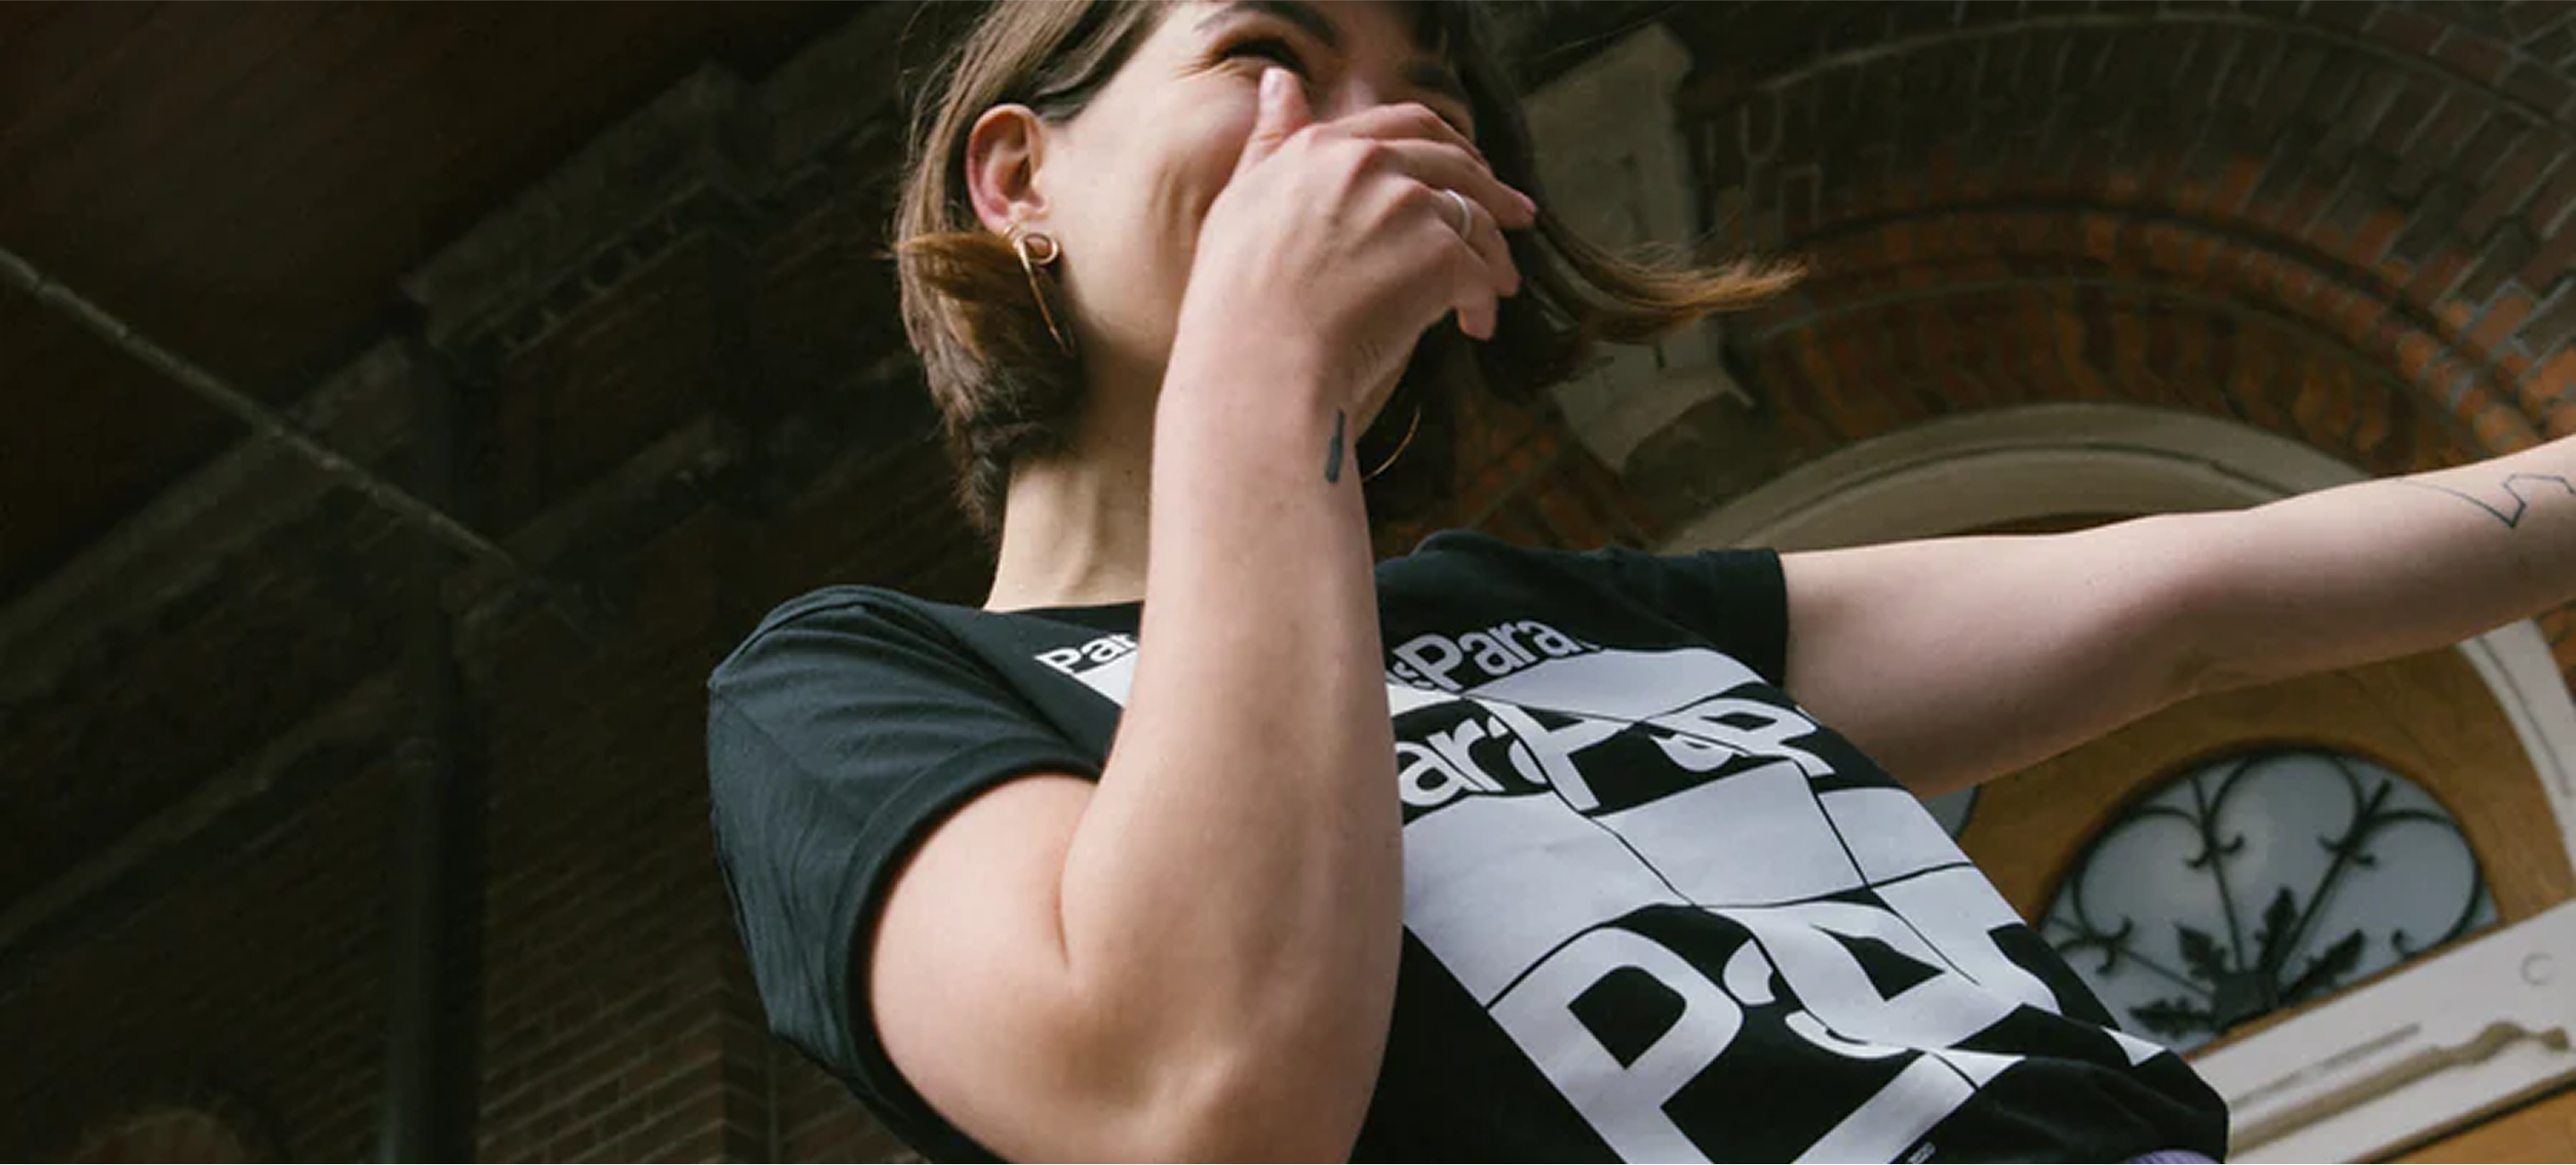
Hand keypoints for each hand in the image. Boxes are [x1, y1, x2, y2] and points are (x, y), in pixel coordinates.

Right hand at [1179, 67, 1536, 418]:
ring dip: (1494, 254)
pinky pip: (1480, 273)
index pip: (1403, 125)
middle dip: (1492, 190)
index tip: (1467, 166)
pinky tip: (1475, 326)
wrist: (1259, 364)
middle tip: (1514, 216)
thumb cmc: (1237, 302)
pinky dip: (1484, 301)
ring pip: (1475, 219)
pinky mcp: (1439, 256)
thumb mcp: (1241, 202)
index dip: (1445, 144)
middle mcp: (1369, 164)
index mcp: (1322, 147)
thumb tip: (1280, 81)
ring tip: (1500, 286)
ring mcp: (1408, 206)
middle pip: (1453, 163)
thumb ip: (1272, 140)